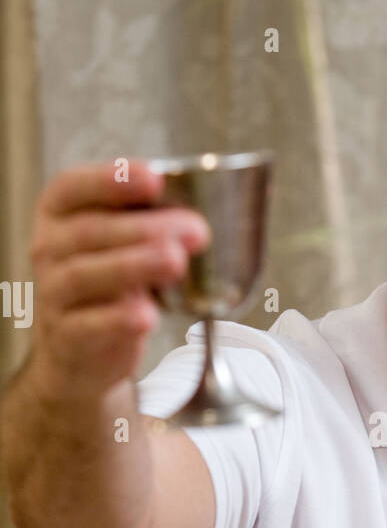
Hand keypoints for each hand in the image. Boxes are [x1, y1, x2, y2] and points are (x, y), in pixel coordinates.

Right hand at [28, 159, 210, 399]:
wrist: (82, 348)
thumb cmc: (110, 281)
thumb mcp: (124, 244)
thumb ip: (149, 223)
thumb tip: (197, 219)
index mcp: (60, 212)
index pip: (73, 187)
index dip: (111, 180)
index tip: (155, 179)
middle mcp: (48, 248)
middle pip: (90, 231)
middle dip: (145, 229)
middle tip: (195, 230)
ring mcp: (52, 293)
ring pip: (84, 274)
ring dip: (135, 266)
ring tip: (176, 262)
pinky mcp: (65, 336)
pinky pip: (89, 325)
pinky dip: (119, 319)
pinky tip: (149, 315)